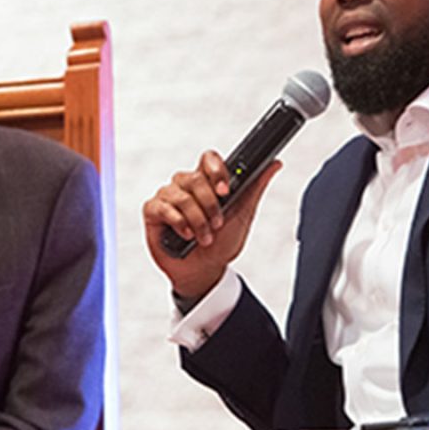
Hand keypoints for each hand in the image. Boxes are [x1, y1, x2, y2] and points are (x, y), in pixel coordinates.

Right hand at [143, 152, 280, 298]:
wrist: (206, 270)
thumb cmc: (223, 242)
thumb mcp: (243, 214)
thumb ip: (255, 187)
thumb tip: (274, 164)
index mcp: (208, 182)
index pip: (208, 159)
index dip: (216, 171)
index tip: (225, 191)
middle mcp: (186, 185)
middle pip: (195, 178)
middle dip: (210, 205)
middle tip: (217, 224)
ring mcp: (169, 197)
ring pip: (180, 195)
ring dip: (197, 219)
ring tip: (204, 236)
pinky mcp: (153, 211)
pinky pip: (163, 207)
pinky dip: (178, 222)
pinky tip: (186, 234)